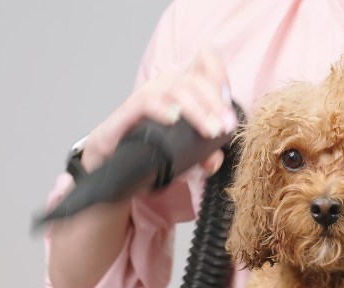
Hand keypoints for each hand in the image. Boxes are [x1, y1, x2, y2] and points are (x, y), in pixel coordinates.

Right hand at [81, 46, 236, 177]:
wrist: (113, 163)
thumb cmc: (150, 150)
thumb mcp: (184, 155)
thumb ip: (204, 156)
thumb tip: (214, 160)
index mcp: (181, 89)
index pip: (203, 67)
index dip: (218, 74)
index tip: (229, 98)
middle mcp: (164, 87)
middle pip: (194, 81)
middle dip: (215, 103)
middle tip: (225, 127)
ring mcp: (146, 97)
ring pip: (175, 89)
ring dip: (196, 110)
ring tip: (209, 131)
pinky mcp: (128, 111)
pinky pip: (146, 102)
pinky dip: (162, 108)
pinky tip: (174, 119)